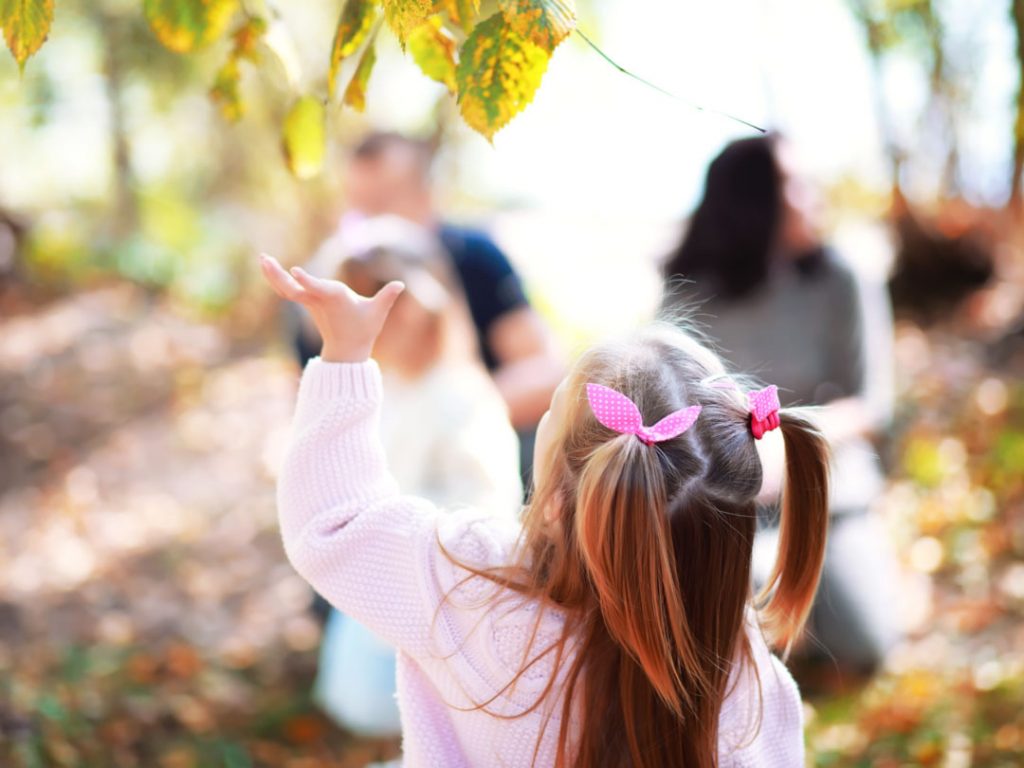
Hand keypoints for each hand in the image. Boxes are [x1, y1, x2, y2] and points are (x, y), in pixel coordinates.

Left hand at [259, 253, 403, 362]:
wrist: (348, 349)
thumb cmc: (364, 328)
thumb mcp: (377, 313)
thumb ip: (387, 297)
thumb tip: (400, 284)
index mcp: (335, 300)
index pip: (320, 289)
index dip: (308, 281)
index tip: (295, 272)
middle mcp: (319, 300)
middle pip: (293, 288)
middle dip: (278, 275)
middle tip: (264, 259)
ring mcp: (310, 302)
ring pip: (286, 288)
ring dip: (273, 274)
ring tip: (262, 258)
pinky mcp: (307, 302)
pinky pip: (287, 289)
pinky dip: (277, 279)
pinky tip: (268, 267)